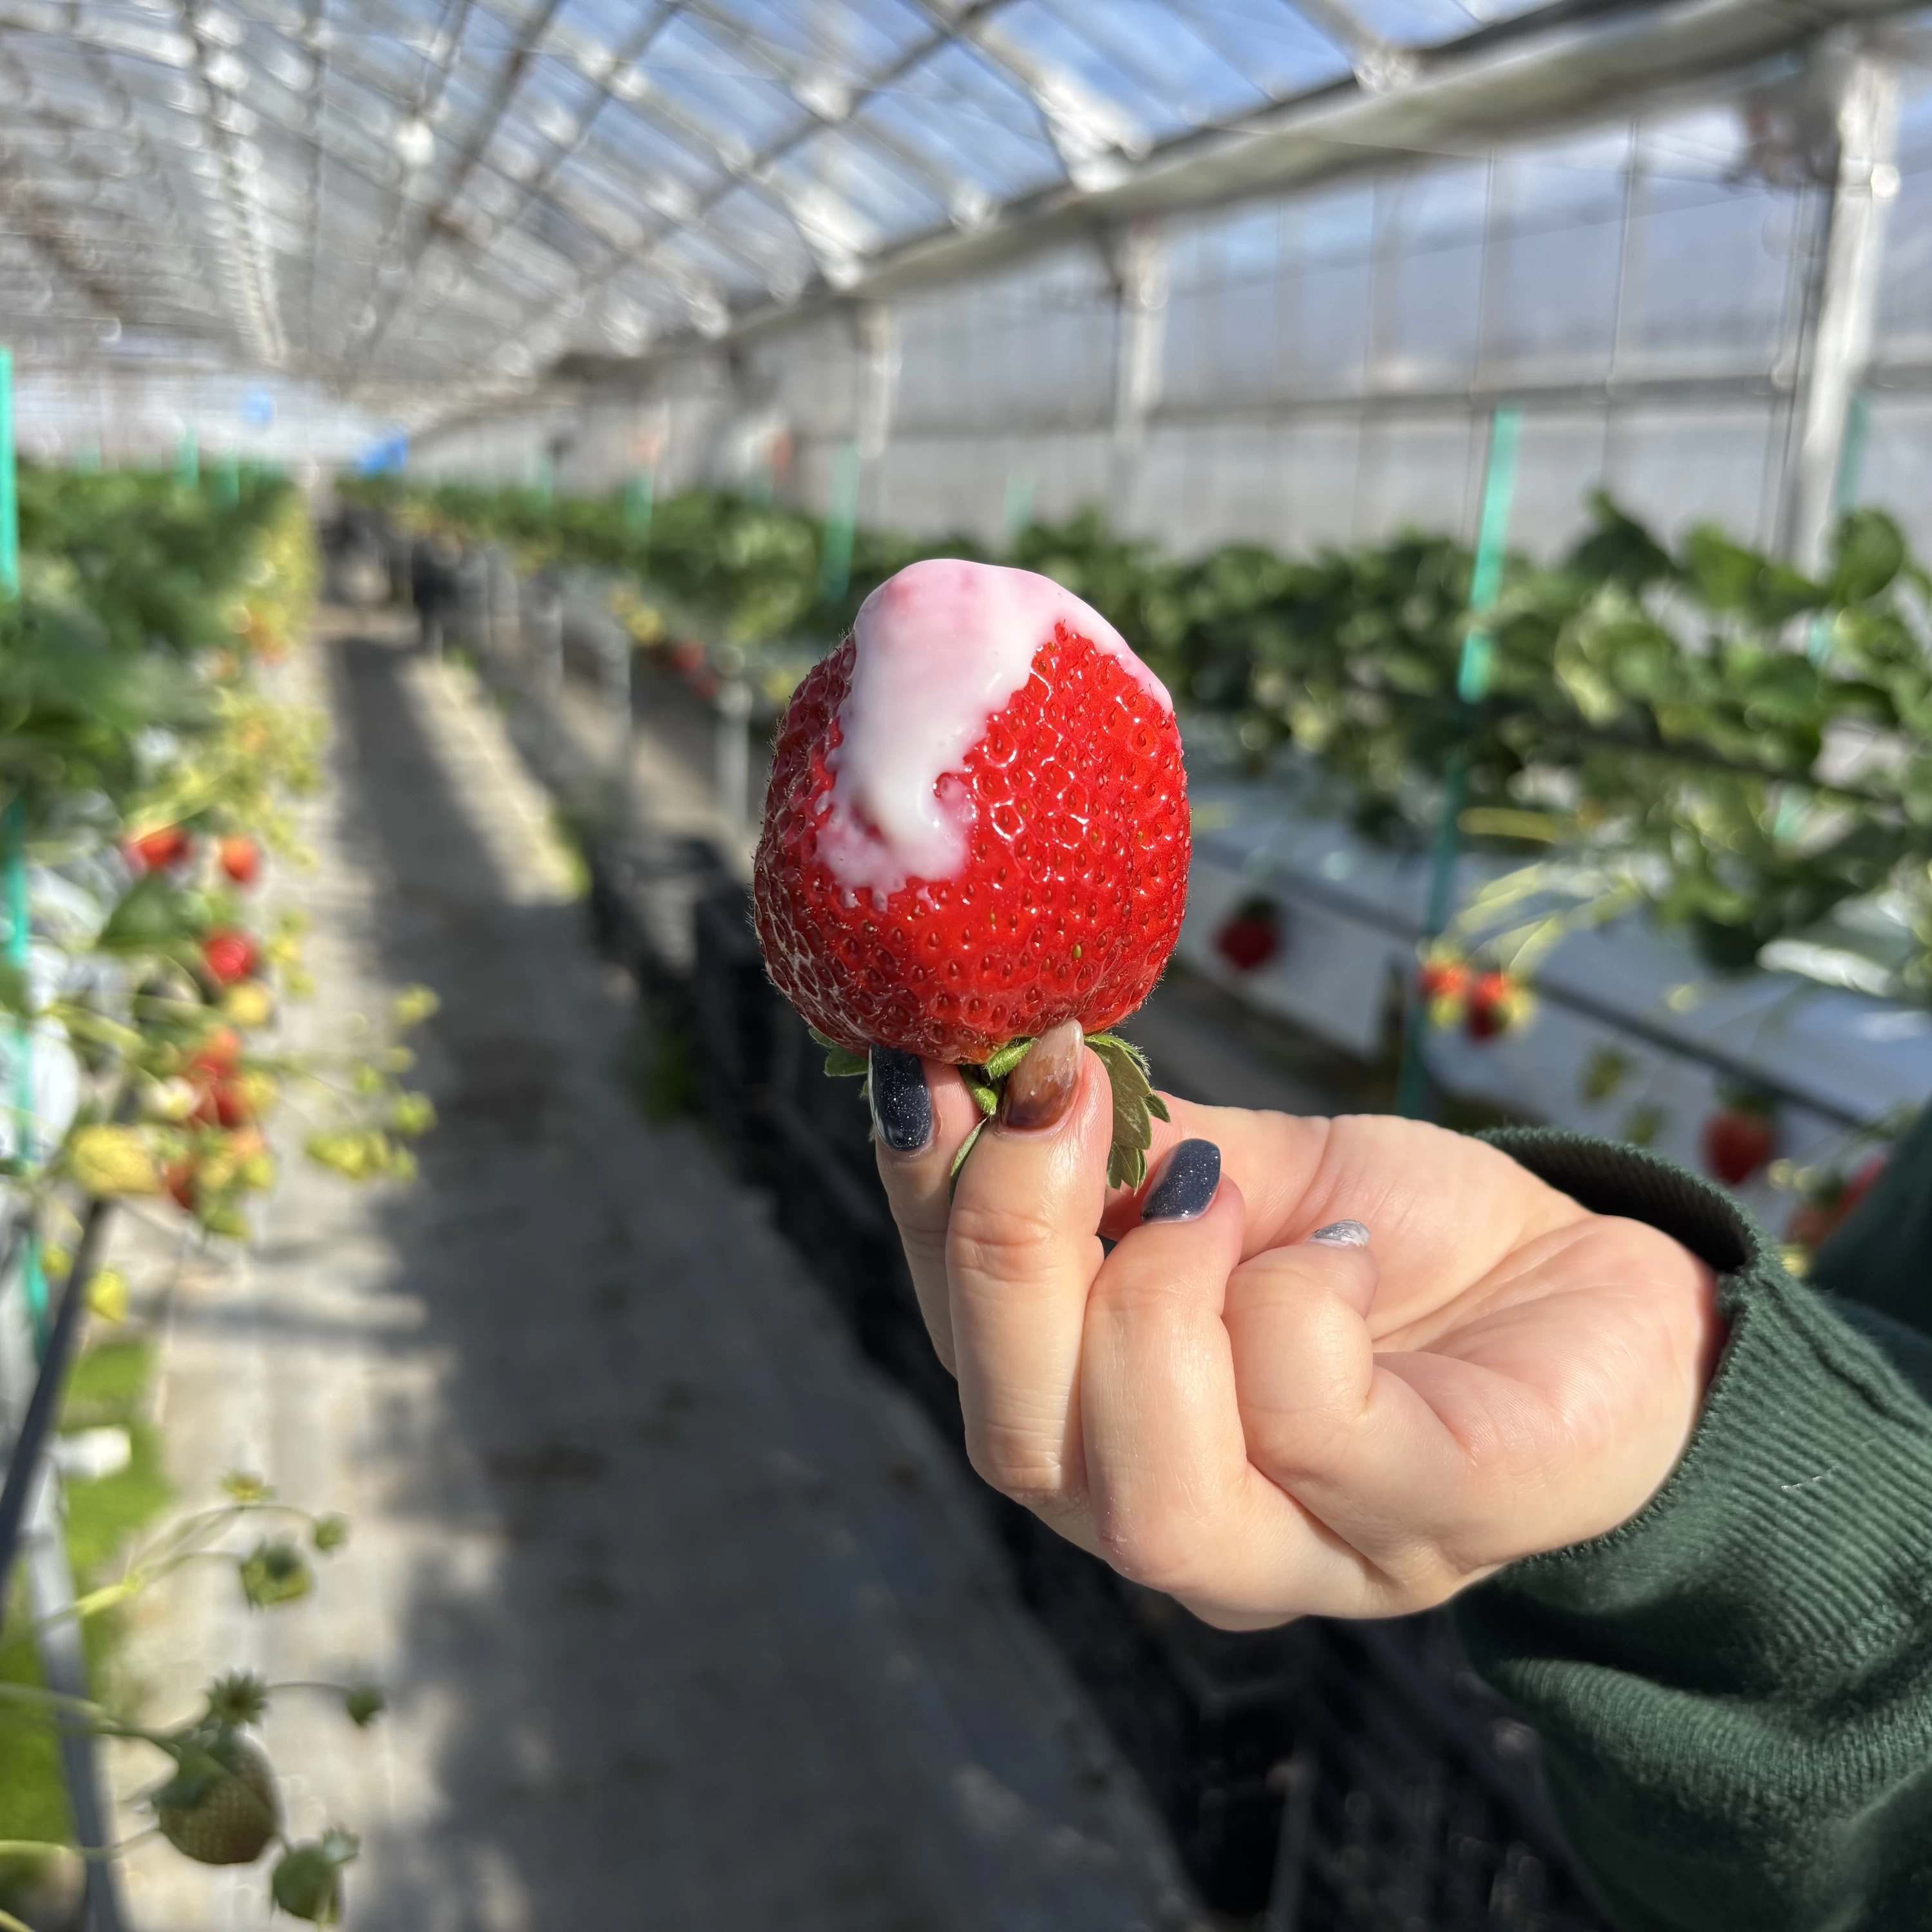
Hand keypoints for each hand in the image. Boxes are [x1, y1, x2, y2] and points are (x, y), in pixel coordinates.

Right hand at [870, 1022, 1722, 1628]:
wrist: (1590, 1290)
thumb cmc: (1393, 1237)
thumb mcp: (1241, 1168)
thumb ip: (1122, 1152)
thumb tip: (1001, 1065)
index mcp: (1101, 1421)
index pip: (960, 1346)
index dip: (928, 1207)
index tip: (935, 1065)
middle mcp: (1173, 1515)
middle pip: (1017, 1446)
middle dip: (1011, 1250)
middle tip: (1065, 1098)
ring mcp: (1302, 1550)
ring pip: (1145, 1498)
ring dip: (1155, 1301)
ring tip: (1219, 1192)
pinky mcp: (1432, 1520)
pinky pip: (1313, 1427)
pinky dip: (1301, 1300)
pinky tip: (1345, 1248)